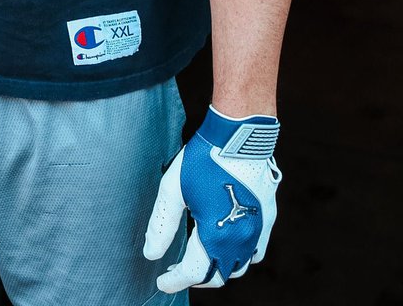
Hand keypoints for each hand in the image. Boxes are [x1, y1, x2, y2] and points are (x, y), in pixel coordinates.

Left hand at [144, 107, 281, 291]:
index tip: (161, 282)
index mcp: (217, 236)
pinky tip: (226, 247)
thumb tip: (151, 254)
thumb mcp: (173, 190)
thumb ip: (162, 225)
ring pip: (239, 266)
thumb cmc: (203, 160)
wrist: (239, 138)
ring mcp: (259, 232)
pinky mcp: (268, 220)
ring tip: (198, 259)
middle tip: (176, 272)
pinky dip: (239, 257)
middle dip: (197, 278)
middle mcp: (242, 241)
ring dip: (218, 268)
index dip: (176, 281)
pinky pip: (255, 251)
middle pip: (219, 275)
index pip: (195, 272)